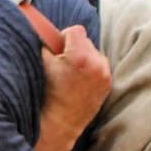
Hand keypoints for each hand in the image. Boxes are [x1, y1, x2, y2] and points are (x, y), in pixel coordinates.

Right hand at [41, 23, 110, 139]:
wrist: (59, 122)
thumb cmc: (47, 93)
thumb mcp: (42, 63)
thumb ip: (46, 42)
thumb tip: (44, 28)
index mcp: (81, 57)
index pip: (76, 30)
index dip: (64, 37)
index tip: (57, 50)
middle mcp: (97, 64)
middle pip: (86, 41)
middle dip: (74, 48)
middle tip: (62, 64)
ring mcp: (105, 75)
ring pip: (94, 53)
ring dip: (83, 58)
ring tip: (71, 75)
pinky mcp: (108, 83)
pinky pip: (99, 65)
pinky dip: (90, 69)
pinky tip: (79, 81)